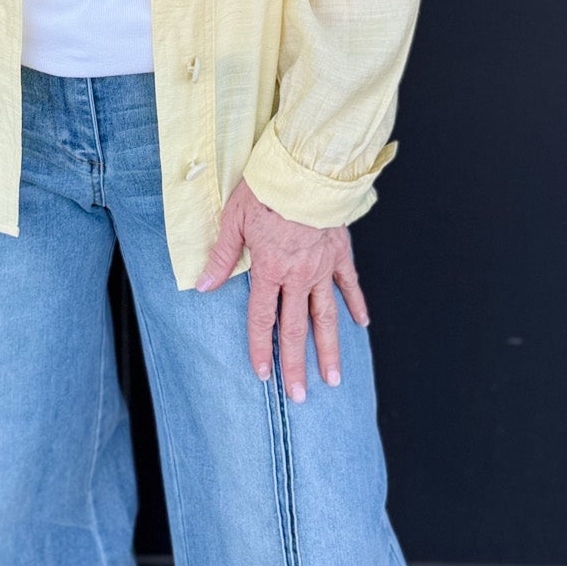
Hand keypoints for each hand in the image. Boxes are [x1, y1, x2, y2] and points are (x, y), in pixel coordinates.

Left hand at [196, 180, 369, 400]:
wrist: (304, 169)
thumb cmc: (265, 189)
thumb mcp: (233, 220)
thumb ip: (222, 256)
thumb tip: (204, 285)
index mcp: (269, 269)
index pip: (262, 319)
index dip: (261, 349)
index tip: (264, 374)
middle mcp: (297, 275)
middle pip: (296, 328)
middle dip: (297, 365)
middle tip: (301, 395)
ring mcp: (322, 266)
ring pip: (326, 316)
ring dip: (329, 349)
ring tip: (333, 377)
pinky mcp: (340, 252)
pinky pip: (349, 284)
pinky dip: (356, 304)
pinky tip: (361, 324)